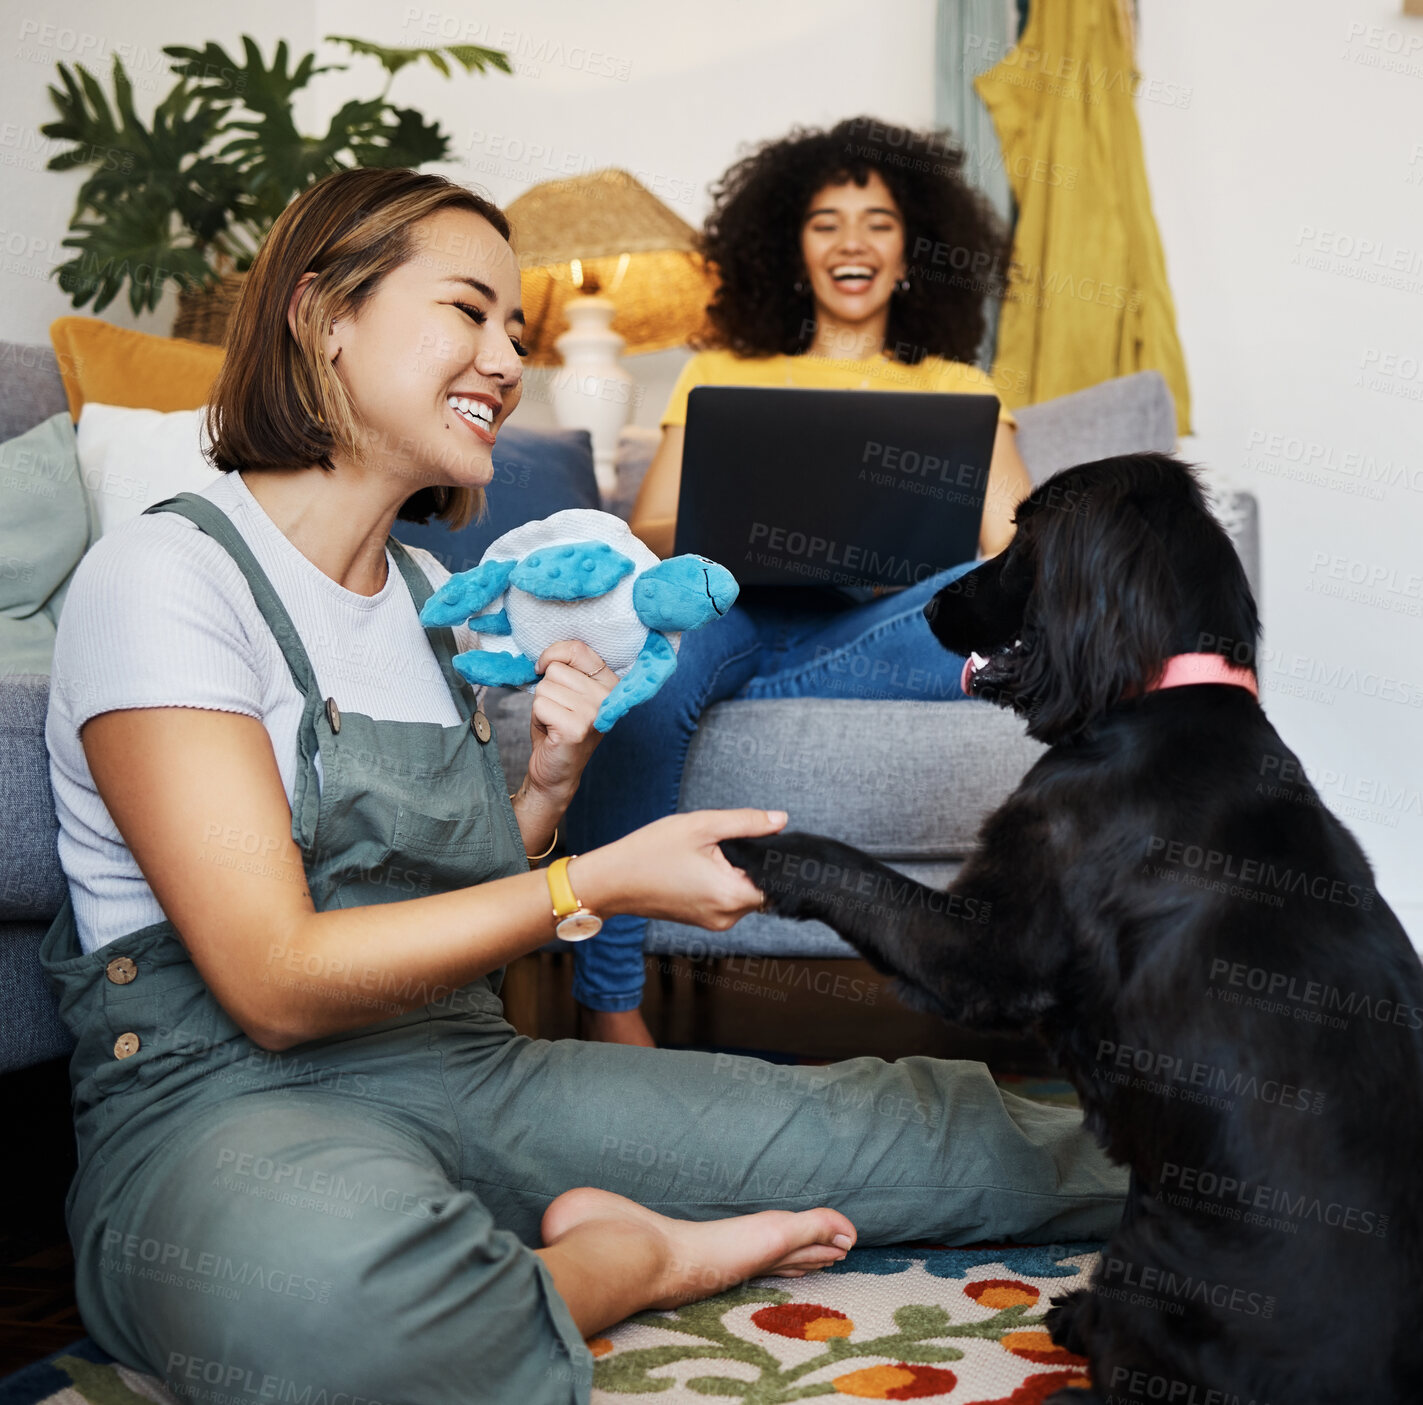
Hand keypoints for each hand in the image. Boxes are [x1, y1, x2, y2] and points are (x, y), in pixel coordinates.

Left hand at [522, 640, 617, 808]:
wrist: (556, 772)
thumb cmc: (558, 729)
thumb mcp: (568, 692)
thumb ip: (567, 669)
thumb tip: (545, 656)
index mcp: (610, 683)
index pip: (577, 649)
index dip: (552, 655)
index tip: (545, 669)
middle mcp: (608, 696)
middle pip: (556, 669)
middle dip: (547, 690)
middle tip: (557, 712)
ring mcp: (594, 712)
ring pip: (545, 687)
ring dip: (541, 705)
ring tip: (554, 722)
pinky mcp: (576, 727)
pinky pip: (540, 705)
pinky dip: (538, 718)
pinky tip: (551, 732)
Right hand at [573, 809, 788, 930]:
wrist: (611, 881)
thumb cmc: (650, 852)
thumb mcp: (701, 826)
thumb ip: (747, 822)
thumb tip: (781, 819)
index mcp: (731, 895)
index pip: (777, 880)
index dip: (773, 858)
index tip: (757, 838)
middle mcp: (728, 917)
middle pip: (763, 887)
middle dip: (752, 862)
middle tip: (723, 841)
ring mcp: (715, 923)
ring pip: (746, 893)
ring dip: (737, 872)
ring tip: (707, 853)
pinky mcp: (704, 921)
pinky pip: (728, 900)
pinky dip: (724, 881)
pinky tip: (701, 866)